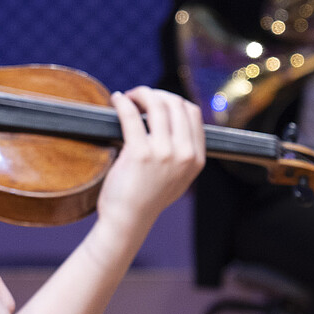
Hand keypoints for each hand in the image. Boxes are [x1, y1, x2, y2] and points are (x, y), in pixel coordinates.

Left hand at [95, 88, 205, 234]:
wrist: (128, 220)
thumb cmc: (147, 199)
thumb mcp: (178, 179)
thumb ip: (183, 154)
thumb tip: (174, 123)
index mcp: (196, 159)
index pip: (192, 113)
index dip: (173, 100)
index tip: (157, 100)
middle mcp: (184, 154)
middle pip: (176, 104)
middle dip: (156, 94)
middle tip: (140, 96)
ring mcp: (163, 153)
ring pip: (157, 104)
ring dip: (141, 93)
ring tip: (129, 96)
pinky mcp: (140, 153)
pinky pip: (132, 116)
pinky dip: (123, 102)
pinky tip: (117, 99)